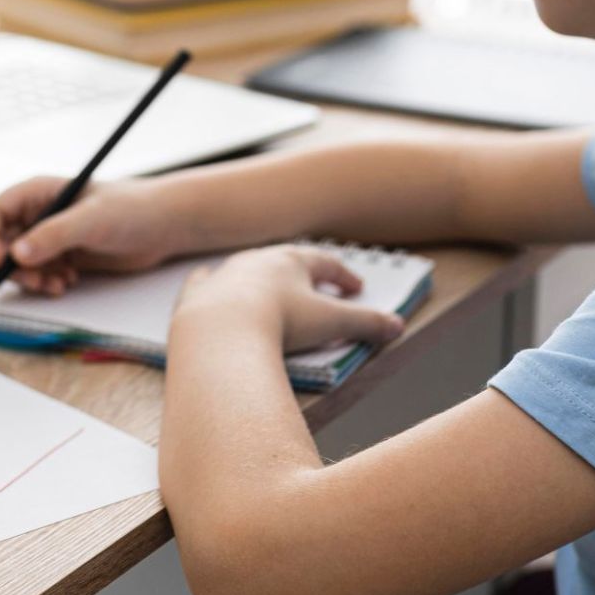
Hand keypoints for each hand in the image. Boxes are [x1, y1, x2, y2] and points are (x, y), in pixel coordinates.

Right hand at [0, 176, 185, 295]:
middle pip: (0, 242)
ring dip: (31, 279)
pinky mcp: (60, 255)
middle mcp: (37, 213)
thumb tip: (16, 254)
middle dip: (12, 267)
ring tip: (59, 284)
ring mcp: (48, 236)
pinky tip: (68, 281)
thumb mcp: (92, 220)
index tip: (3, 263)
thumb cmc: (131, 209)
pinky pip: (36, 273)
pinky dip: (45, 283)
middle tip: (37, 282)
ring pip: (17, 263)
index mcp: (37, 193)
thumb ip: (54, 235)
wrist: (162, 227)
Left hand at [175, 246, 405, 354]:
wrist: (220, 333)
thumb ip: (367, 324)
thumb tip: (397, 326)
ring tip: (268, 288)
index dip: (343, 276)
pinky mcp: (197, 295)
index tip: (356, 288)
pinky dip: (210, 282)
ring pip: (246, 269)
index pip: (325, 263)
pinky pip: (204, 281)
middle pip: (286, 262)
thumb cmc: (281, 323)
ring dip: (260, 278)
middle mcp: (257, 261)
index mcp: (292, 261)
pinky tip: (209, 279)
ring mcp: (224, 275)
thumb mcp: (332, 324)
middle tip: (315, 285)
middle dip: (303, 274)